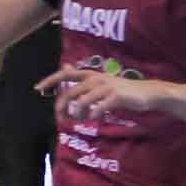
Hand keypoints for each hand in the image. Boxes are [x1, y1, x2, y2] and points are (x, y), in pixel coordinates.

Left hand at [37, 66, 173, 124]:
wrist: (148, 94)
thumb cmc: (121, 90)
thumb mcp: (100, 81)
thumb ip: (82, 78)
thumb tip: (64, 67)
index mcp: (90, 75)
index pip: (65, 75)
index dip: (50, 80)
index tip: (37, 89)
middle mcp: (96, 79)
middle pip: (70, 93)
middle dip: (62, 107)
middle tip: (60, 118)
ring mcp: (106, 87)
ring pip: (82, 101)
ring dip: (77, 113)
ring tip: (80, 119)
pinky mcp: (116, 97)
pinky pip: (98, 108)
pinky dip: (93, 115)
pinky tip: (95, 118)